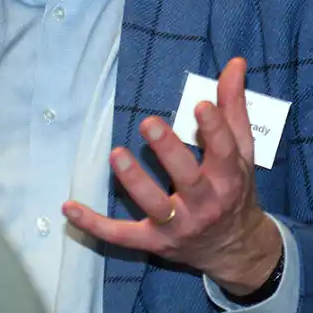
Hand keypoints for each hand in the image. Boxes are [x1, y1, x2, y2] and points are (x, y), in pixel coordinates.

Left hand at [63, 57, 281, 294]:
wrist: (234, 249)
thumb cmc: (236, 192)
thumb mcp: (242, 153)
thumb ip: (234, 108)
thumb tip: (234, 64)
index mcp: (228, 180)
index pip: (224, 153)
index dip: (214, 129)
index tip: (200, 105)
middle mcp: (205, 205)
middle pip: (188, 178)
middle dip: (168, 152)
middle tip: (149, 123)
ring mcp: (177, 226)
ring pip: (154, 205)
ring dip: (134, 181)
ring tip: (116, 154)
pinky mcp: (153, 242)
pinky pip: (121, 236)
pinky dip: (94, 225)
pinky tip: (69, 207)